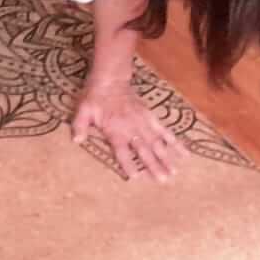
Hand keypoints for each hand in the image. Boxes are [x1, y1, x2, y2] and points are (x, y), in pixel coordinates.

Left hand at [70, 82, 185, 180]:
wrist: (110, 79)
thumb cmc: (95, 97)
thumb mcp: (83, 110)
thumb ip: (80, 126)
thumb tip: (76, 141)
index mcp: (115, 131)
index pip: (122, 151)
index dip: (129, 164)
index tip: (136, 177)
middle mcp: (131, 129)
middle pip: (144, 150)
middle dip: (154, 165)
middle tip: (164, 180)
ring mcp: (142, 123)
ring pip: (156, 142)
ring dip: (166, 157)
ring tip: (174, 171)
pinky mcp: (150, 116)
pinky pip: (163, 130)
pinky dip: (173, 141)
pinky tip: (183, 151)